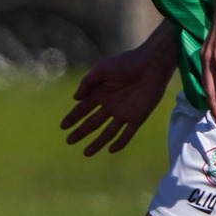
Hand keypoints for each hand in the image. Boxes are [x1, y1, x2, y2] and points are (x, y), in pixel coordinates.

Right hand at [61, 37, 176, 155]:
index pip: (83, 109)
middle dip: (81, 132)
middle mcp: (110, 104)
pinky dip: (120, 142)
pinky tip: (111, 150)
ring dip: (97, 142)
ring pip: (108, 132)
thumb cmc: (126, 63)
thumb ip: (87, 82)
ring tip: (86, 153)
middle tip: (69, 141)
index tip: (63, 127)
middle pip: (92, 122)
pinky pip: (127, 133)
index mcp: (100, 93)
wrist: (152, 65)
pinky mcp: (137, 117)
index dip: (73, 117)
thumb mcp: (102, 69)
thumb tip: (75, 99)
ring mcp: (124, 112)